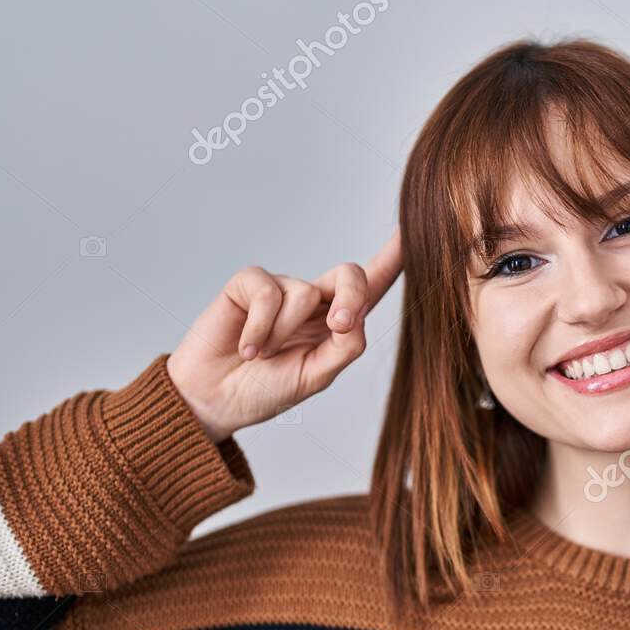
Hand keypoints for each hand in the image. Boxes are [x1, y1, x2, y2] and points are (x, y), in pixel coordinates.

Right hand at [167, 227, 401, 441]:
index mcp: (335, 322)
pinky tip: (247, 347)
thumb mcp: (315, 375)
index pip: (371, 286)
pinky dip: (260, 327)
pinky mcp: (247, 284)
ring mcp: (280, 289)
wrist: (215, 399)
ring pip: (304, 293)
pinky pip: (268, 293)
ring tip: (262, 356)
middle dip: (351, 297)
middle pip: (348, 274)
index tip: (413, 230)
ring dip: (283, 334)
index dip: (393, 258)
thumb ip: (344, 347)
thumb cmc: (266, 389)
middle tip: (337, 326)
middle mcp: (312, 300)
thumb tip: (355, 316)